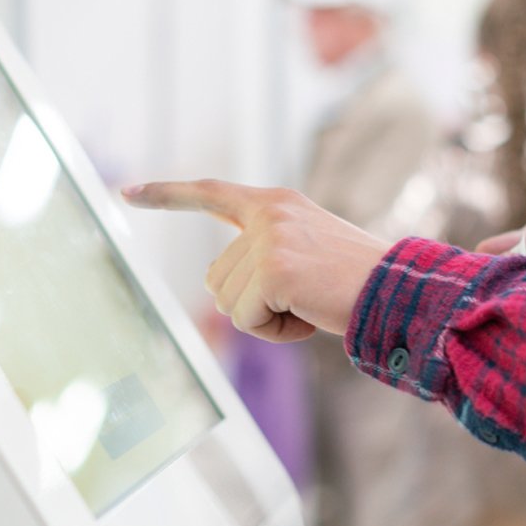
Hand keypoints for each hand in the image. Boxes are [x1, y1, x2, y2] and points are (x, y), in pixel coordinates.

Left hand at [121, 180, 390, 341]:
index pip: (211, 193)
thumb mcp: (307, 251)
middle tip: (302, 298)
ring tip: (309, 305)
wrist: (399, 291)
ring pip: (228, 302)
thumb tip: (218, 288)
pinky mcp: (273, 269)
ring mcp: (269, 239)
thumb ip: (262, 254)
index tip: (126, 193)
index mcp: (276, 204)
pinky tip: (308, 318)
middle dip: (251, 302)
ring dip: (265, 319)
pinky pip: (246, 321)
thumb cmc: (355, 281)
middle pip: (217, 277)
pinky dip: (274, 333)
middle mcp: (269, 214)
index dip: (167, 195)